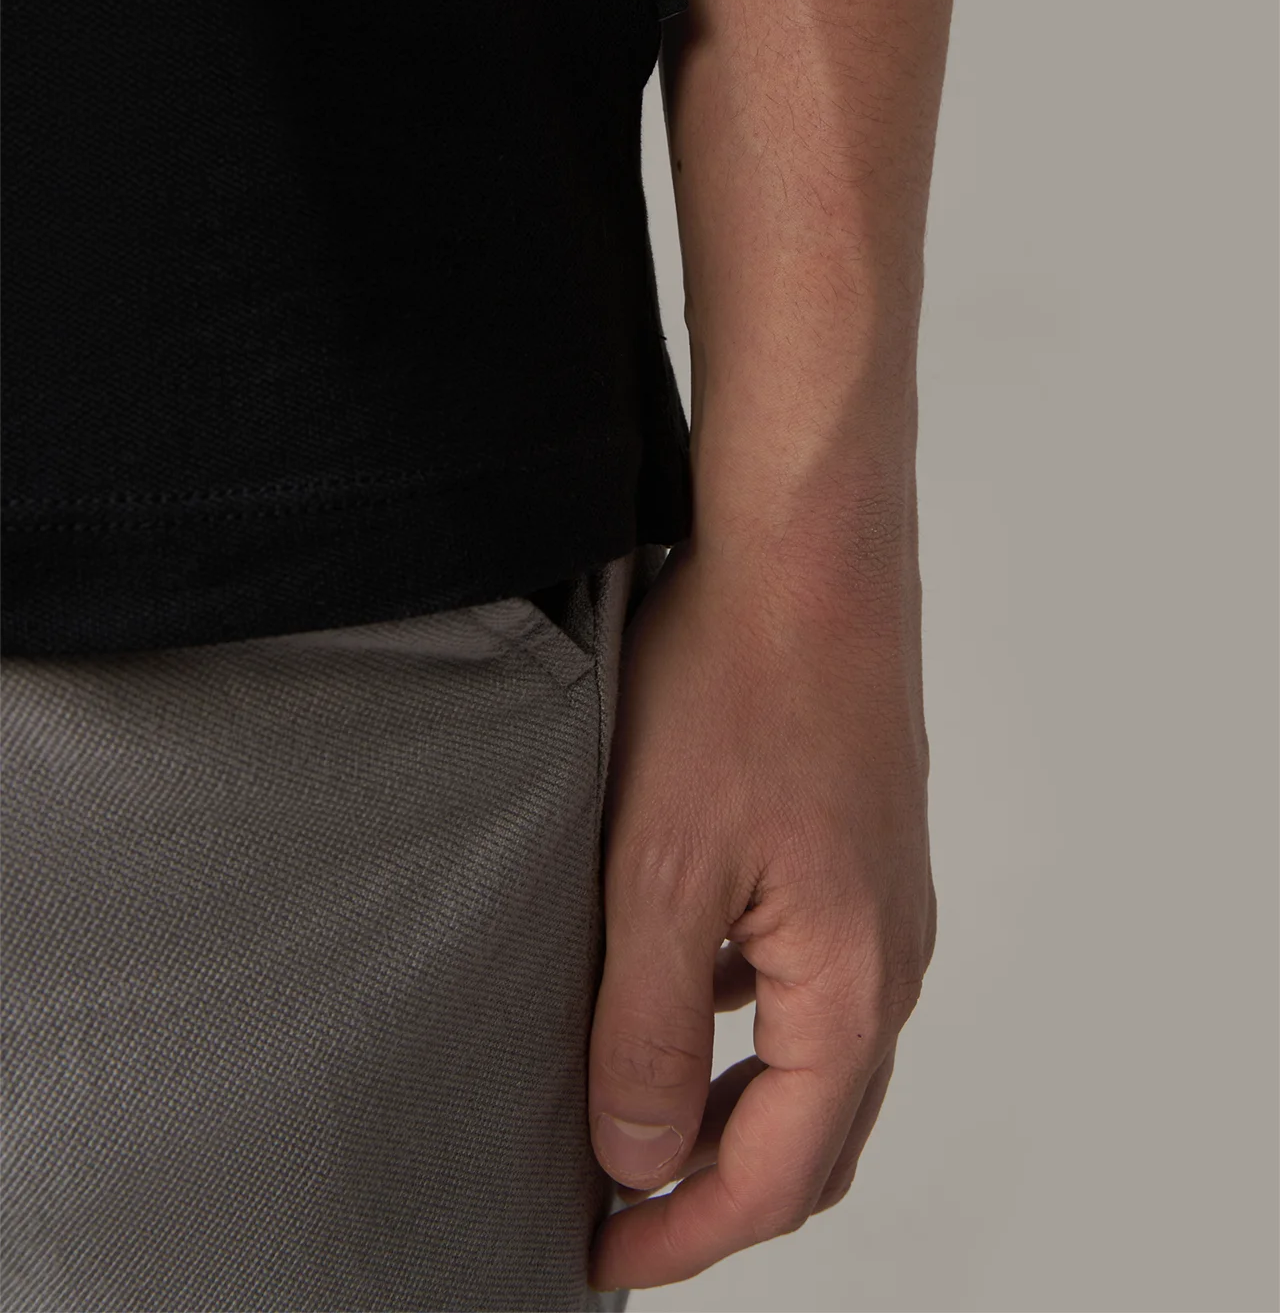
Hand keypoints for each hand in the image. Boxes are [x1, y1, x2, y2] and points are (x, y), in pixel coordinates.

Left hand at [586, 510, 936, 1290]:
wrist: (804, 549)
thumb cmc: (737, 687)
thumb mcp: (660, 873)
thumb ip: (648, 1030)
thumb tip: (638, 1157)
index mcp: (851, 986)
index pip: (778, 1175)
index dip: (683, 1234)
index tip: (596, 1258)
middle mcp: (886, 957)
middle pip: (812, 1133)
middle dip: (713, 1186)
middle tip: (611, 1204)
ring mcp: (879, 900)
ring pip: (808, 1055)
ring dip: (726, 1101)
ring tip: (622, 1101)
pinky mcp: (853, 849)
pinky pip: (804, 977)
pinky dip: (738, 1021)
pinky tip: (665, 980)